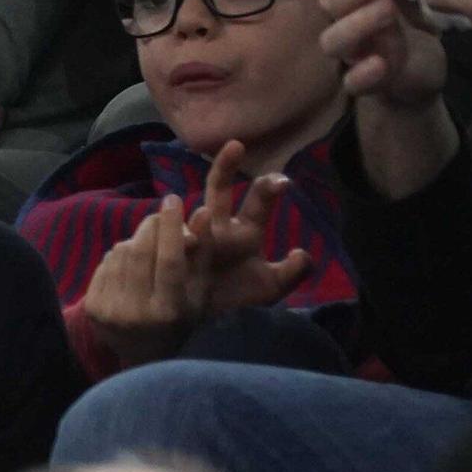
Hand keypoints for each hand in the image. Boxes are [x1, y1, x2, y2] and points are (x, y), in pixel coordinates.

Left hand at [82, 197, 206, 366]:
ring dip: (136, 240)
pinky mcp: (91, 307)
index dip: (171, 227)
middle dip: (152, 226)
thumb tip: (201, 211)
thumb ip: (201, 253)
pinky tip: (131, 265)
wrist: (143, 356)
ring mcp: (110, 311)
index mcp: (169, 311)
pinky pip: (106, 262)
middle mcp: (136, 313)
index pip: (169, 260)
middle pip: (140, 251)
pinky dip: (119, 255)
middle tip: (161, 215)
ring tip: (150, 247)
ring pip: (121, 252)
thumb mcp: (198, 292)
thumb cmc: (181, 320)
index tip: (173, 200)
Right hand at [185, 140, 311, 315]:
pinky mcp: (170, 256)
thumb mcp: (270, 289)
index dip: (268, 189)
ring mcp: (192, 241)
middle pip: (219, 191)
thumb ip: (291, 273)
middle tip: (236, 146)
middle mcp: (217, 230)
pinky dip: (170, 239)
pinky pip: (168, 242)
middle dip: (226, 168)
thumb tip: (303, 253)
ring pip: (193, 218)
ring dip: (198, 217)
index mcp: (245, 232)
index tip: (282, 181)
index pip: (258, 202)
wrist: (206, 325)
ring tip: (203, 215)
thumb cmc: (238, 301)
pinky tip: (177, 242)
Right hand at [319, 0, 448, 107]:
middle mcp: (345, 18)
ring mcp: (352, 51)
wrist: (422, 67)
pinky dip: (362, 75)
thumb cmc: (416, 16)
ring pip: (332, 40)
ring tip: (390, 11)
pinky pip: (351, 83)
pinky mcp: (367, 83)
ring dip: (358, 24)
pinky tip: (381, 65)